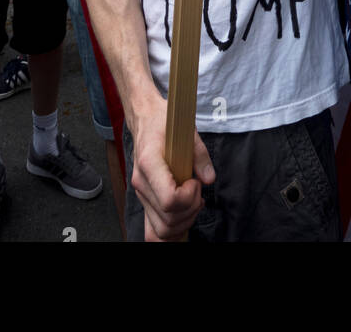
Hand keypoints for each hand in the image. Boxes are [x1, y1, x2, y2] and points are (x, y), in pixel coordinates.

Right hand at [130, 96, 214, 241]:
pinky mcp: (144, 200)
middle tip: (197, 189)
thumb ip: (200, 155)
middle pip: (168, 219)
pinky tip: (183, 217)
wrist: (145, 119)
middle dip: (191, 209)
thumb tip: (209, 178)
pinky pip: (153, 231)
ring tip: (193, 200)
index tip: (195, 181)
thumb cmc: (163, 122)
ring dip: (184, 221)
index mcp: (149, 163)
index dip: (188, 196)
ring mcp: (140, 194)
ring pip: (162, 230)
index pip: (169, 199)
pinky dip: (170, 232)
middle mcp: (141, 183)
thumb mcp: (187, 130)